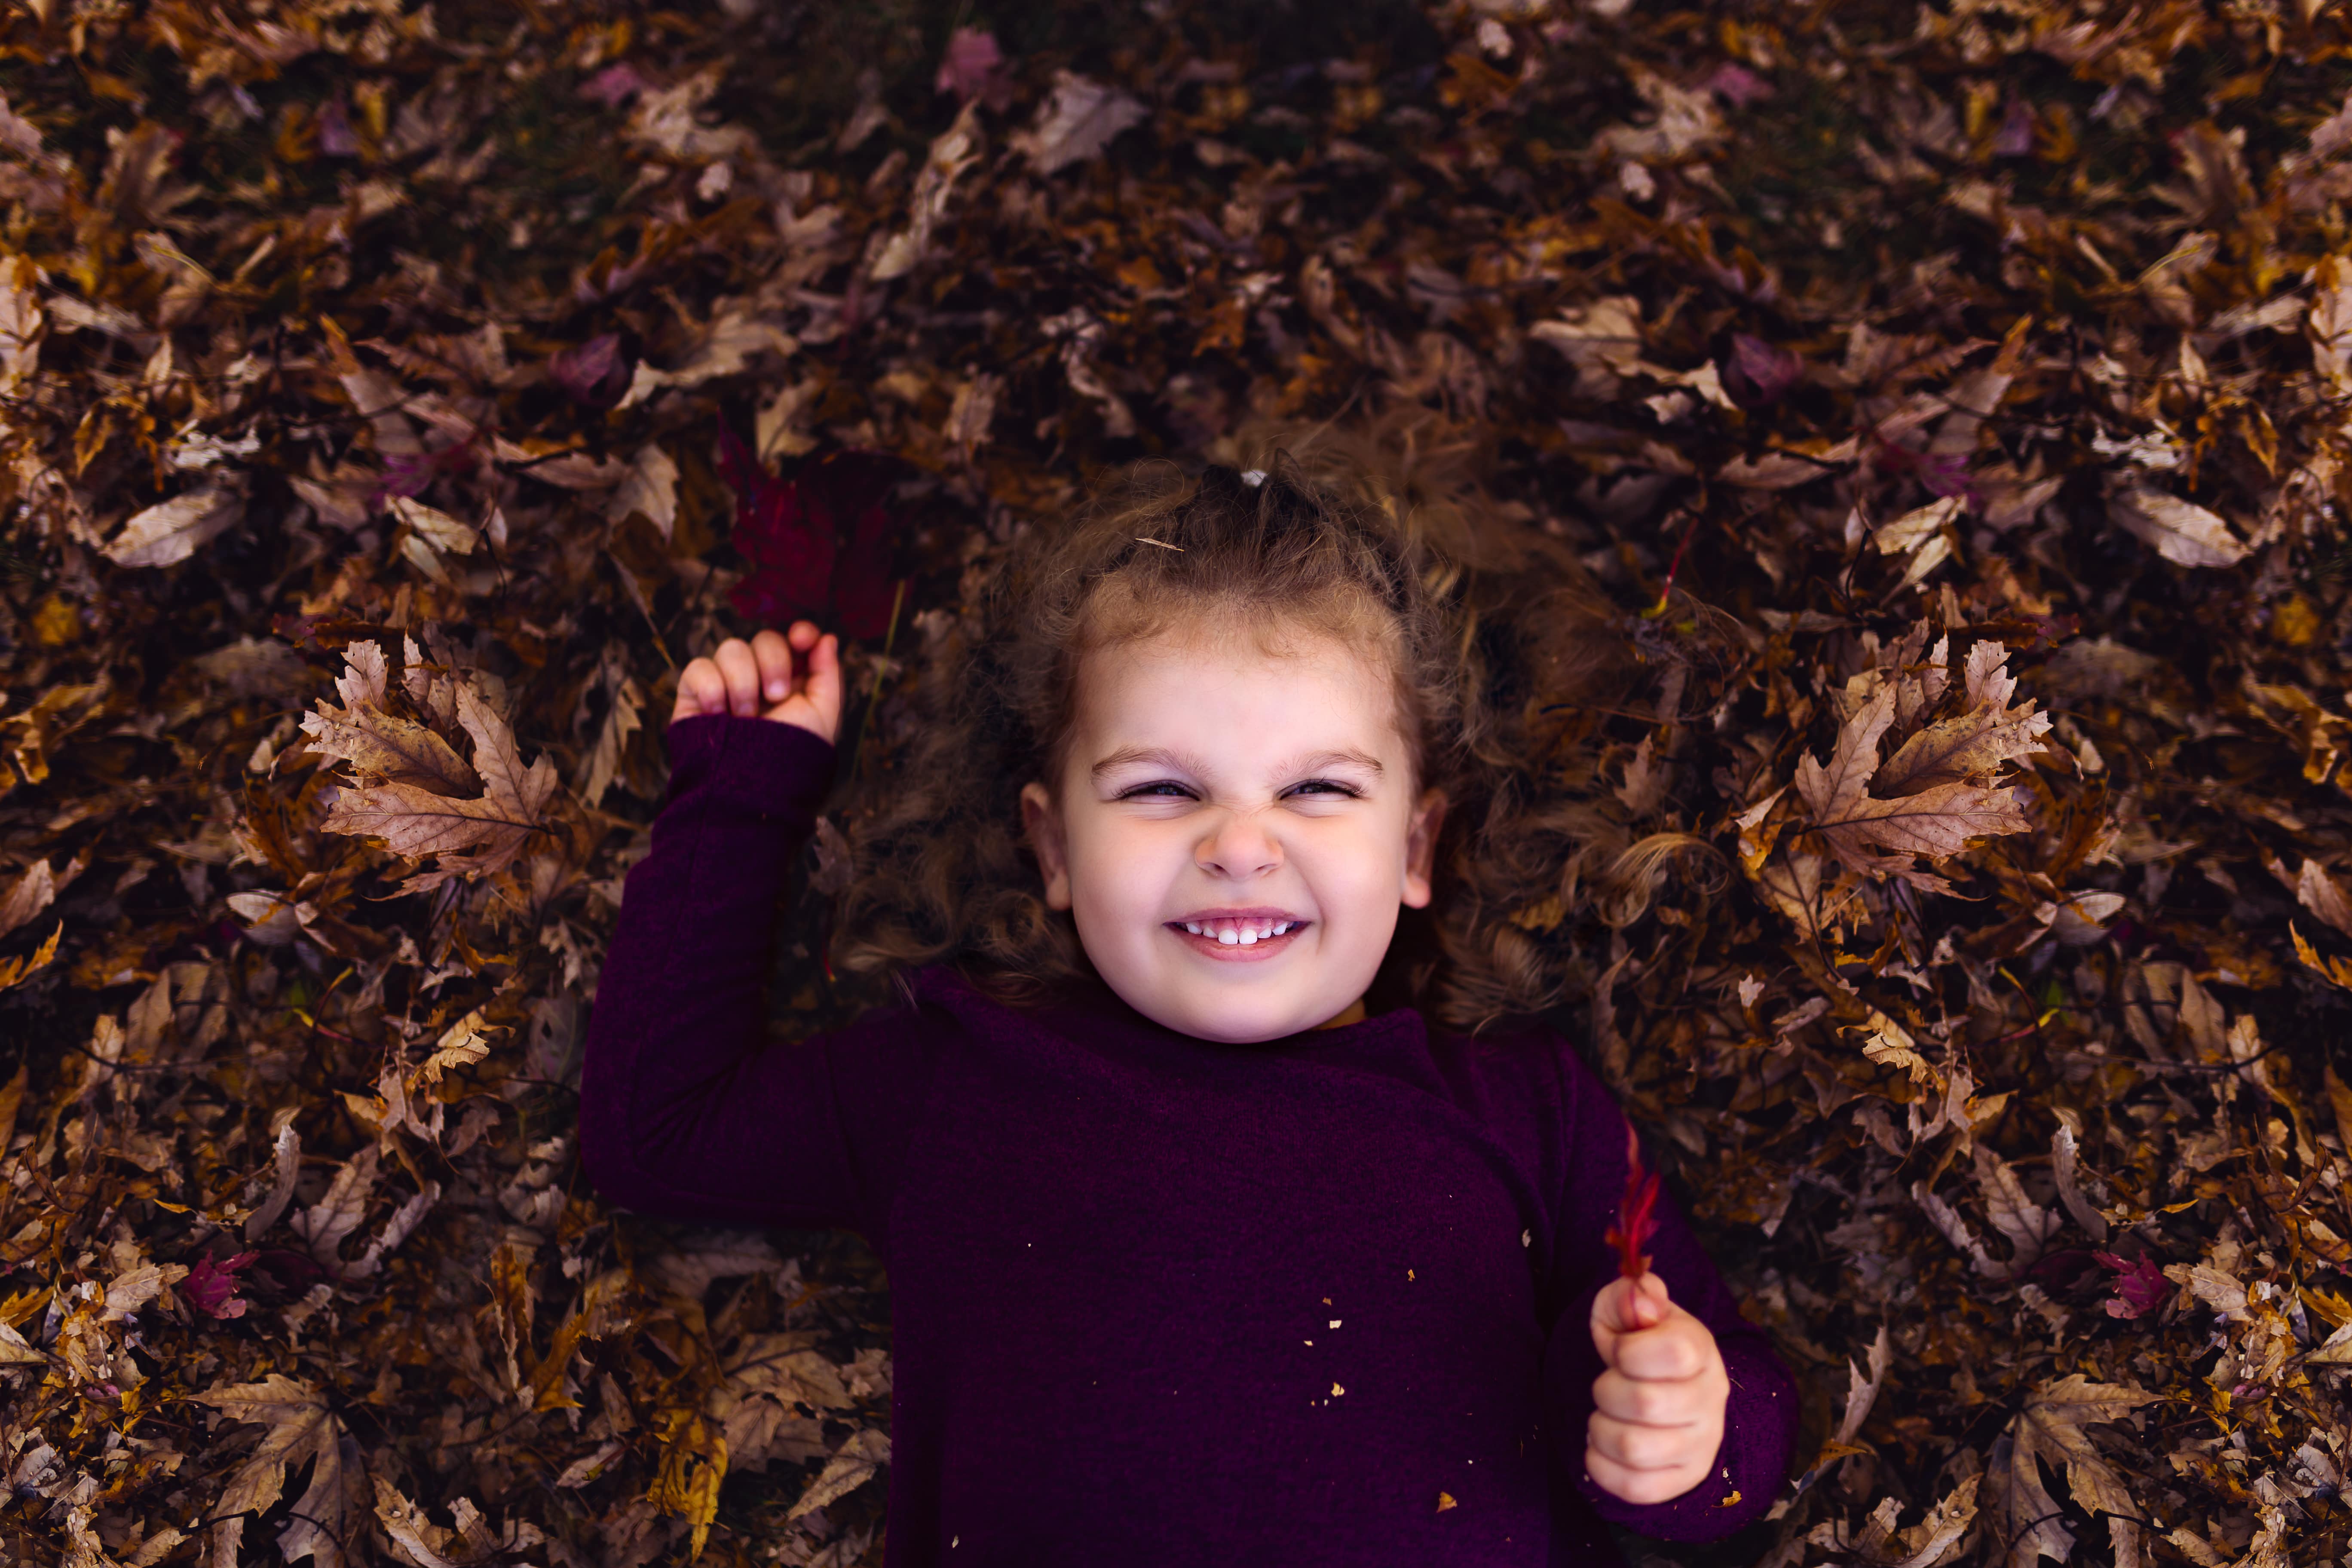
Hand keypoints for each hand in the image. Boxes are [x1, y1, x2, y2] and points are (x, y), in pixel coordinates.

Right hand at [671, 621, 841, 743]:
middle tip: (776, 695)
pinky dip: (711, 688)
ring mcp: (726, 683)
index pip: (794, 639)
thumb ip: (827, 673)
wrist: (747, 788)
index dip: (800, 631)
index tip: (802, 638)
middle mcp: (759, 678)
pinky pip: (699, 667)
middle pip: (764, 638)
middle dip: (773, 661)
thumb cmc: (788, 756)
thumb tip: (827, 637)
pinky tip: (718, 714)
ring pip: (731, 648)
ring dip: (744, 681)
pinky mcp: (695, 694)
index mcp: (793, 680)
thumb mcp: (821, 715)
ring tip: (746, 715)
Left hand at [1585, 1271, 1729, 1505]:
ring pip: (1634, 1448)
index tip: (1618, 1350)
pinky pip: (1633, 1488)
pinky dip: (1602, 1466)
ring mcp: (1700, 1445)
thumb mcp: (1632, 1309)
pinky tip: (1602, 1447)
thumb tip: (1642, 1305)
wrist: (1669, 1387)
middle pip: (1645, 1404)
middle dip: (1606, 1390)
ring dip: (1600, 1429)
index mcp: (1701, 1350)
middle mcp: (1709, 1401)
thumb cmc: (1642, 1345)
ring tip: (1604, 1417)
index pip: (1673, 1353)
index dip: (1627, 1351)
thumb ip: (1631, 1295)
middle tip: (1607, 1386)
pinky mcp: (1681, 1481)